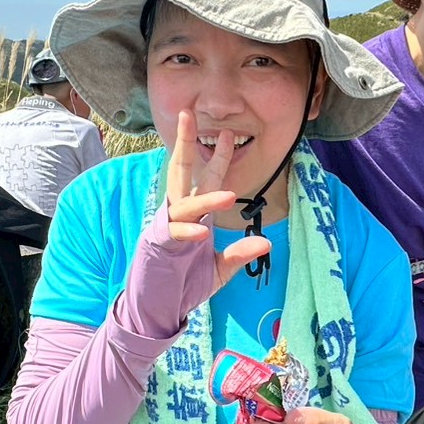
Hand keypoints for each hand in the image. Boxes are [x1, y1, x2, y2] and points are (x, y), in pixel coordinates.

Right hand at [163, 109, 270, 295]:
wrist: (159, 308)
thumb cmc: (185, 285)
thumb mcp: (220, 269)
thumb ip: (240, 254)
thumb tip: (265, 241)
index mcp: (194, 215)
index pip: (205, 178)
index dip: (217, 157)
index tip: (229, 133)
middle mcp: (178, 214)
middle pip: (181, 171)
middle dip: (184, 143)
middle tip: (189, 115)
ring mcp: (166, 227)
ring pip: (184, 202)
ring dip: (207, 196)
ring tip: (231, 194)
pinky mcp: (158, 245)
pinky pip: (174, 232)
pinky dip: (189, 230)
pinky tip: (204, 231)